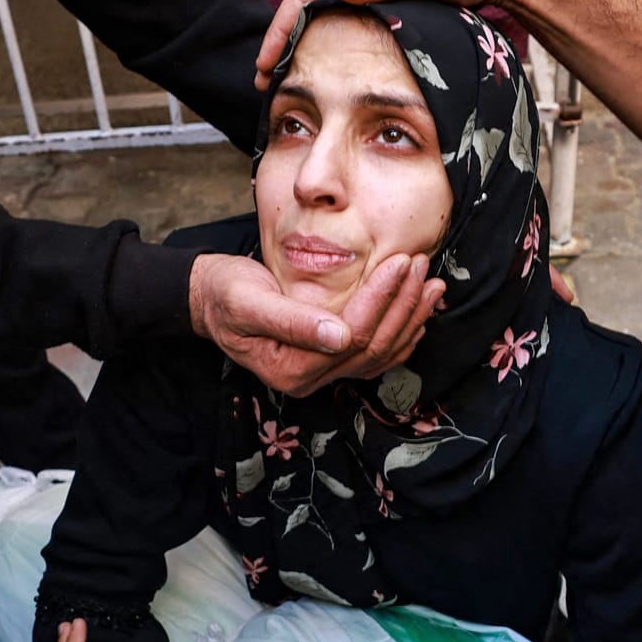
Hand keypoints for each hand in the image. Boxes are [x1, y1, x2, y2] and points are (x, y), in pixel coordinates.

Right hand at [190, 252, 444, 395]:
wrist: (210, 299)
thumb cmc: (225, 294)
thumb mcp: (250, 302)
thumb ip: (292, 321)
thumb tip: (339, 336)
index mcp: (291, 369)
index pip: (353, 335)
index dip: (380, 298)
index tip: (399, 261)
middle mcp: (310, 379)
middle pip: (373, 347)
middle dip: (402, 305)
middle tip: (421, 266)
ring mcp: (321, 374)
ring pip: (380, 353)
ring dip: (409, 319)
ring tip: (431, 285)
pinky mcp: (329, 360)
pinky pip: (373, 354)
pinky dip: (401, 332)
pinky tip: (418, 311)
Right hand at [255, 0, 544, 87]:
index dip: (282, 28)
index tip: (267, 63)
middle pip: (307, 3)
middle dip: (283, 40)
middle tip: (264, 82)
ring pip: (323, 14)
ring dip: (301, 44)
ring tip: (283, 78)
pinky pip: (344, 20)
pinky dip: (327, 42)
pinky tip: (322, 65)